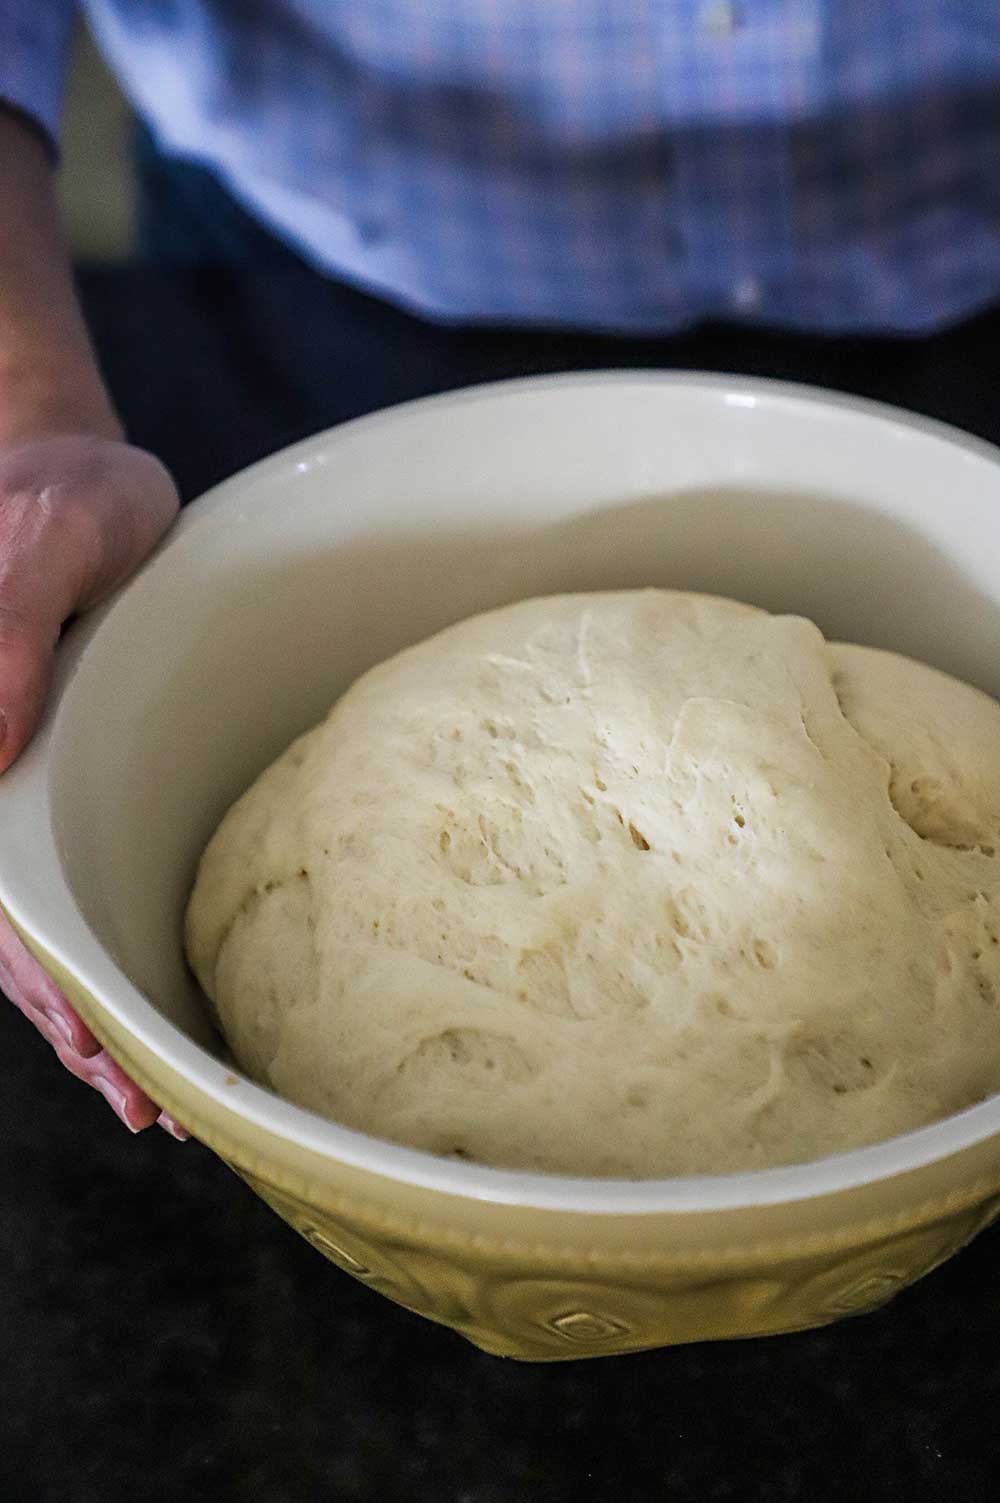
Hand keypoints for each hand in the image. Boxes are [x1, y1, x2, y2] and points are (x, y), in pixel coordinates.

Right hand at [0, 432, 187, 1136]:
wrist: (76, 484)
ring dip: (89, 1014)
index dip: (38, 981)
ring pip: (42, 928)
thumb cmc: (53, 498)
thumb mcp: (40, 536)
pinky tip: (146, 1009)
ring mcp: (22, 798)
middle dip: (76, 1026)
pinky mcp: (61, 790)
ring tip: (150, 1096)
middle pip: (16, 937)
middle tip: (149, 1106)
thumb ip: (6, 627)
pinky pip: (75, 884)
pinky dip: (105, 954)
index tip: (98, 1052)